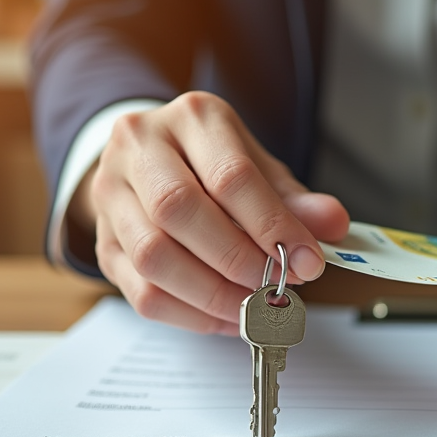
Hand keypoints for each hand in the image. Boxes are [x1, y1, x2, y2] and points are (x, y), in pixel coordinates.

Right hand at [71, 92, 348, 332]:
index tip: (308, 261)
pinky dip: (192, 315)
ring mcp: (112, 195)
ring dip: (212, 294)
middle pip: (179, 210)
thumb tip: (332, 224)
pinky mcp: (104, 243)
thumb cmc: (212, 164)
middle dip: (237, 260)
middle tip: (276, 286)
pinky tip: (227, 317)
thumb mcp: (261, 169)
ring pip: (153, 256)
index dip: (272, 225)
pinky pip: (142, 292)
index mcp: (192, 119)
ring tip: (254, 307)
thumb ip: (296, 200)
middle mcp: (140, 148)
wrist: (151, 161)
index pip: (230, 175)